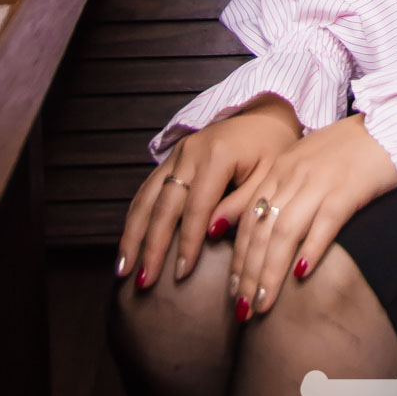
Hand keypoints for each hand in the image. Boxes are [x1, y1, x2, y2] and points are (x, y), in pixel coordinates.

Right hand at [115, 94, 301, 289]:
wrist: (266, 115)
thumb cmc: (273, 148)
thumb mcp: (270, 177)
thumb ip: (243, 205)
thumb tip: (212, 233)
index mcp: (217, 155)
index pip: (197, 208)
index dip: (188, 243)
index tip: (181, 274)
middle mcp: (190, 151)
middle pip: (164, 205)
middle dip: (152, 246)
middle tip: (143, 281)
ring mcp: (177, 153)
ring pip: (147, 197)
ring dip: (133, 234)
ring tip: (123, 268)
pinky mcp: (172, 158)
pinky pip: (148, 189)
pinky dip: (136, 217)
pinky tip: (129, 241)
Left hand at [229, 113, 396, 320]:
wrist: (387, 125)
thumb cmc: (348, 147)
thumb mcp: (305, 160)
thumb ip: (281, 188)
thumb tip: (259, 226)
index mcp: (280, 168)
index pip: (249, 218)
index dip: (238, 257)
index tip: (233, 289)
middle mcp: (293, 174)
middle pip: (261, 230)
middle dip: (248, 272)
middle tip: (242, 308)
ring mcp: (319, 181)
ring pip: (285, 231)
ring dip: (270, 271)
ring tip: (263, 303)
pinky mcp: (347, 189)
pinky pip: (324, 222)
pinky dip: (310, 249)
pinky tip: (301, 274)